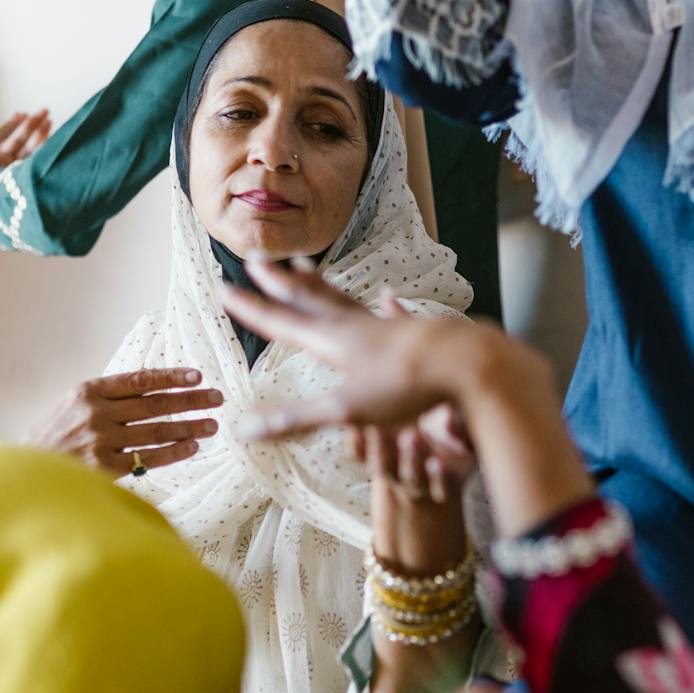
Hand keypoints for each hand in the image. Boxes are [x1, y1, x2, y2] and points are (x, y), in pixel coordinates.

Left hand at [0, 108, 51, 191]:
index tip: (27, 113)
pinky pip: (34, 162)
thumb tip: (19, 116)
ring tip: (49, 122)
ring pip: (30, 150)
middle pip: (21, 141)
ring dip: (40, 136)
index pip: (8, 135)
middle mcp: (3, 162)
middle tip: (46, 112)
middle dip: (33, 126)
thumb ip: (2, 130)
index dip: (18, 123)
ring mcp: (13, 172)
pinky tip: (46, 138)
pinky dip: (41, 150)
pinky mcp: (23, 181)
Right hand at [30, 368, 223, 476]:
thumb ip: (110, 396)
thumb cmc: (57, 435)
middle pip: (154, 404)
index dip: (171, 377)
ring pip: (155, 431)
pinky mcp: (104, 468)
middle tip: (217, 399)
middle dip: (190, 400)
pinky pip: (147, 458)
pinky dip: (173, 452)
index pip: (139, 380)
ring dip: (188, 426)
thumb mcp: (75, 404)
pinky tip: (193, 447)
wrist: (27, 469)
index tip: (197, 376)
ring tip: (212, 424)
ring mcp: (100, 441)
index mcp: (89, 391)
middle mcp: (95, 413)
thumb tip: (157, 387)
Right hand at [220, 261, 591, 535]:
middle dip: (278, 284)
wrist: (469, 363)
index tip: (224, 288)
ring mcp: (386, 325)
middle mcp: (356, 325)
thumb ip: (295, 420)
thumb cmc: (406, 388)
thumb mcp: (345, 410)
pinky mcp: (414, 331)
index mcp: (333, 342)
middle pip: (309, 299)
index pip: (281, 322)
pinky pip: (386, 312)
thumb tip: (242, 432)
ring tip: (304, 266)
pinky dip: (378, 304)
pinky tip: (387, 299)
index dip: (251, 309)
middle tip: (256, 260)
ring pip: (344, 299)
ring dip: (318, 283)